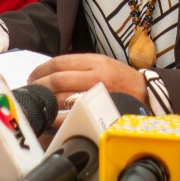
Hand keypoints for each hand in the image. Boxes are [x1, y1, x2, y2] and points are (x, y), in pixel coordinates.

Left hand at [26, 53, 146, 110]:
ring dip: (45, 102)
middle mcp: (96, 76)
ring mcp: (97, 96)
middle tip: (32, 91)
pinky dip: (57, 118)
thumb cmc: (122, 80)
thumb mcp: (104, 64)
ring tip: (39, 104)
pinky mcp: (98, 113)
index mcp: (95, 61)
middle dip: (39, 86)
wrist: (148, 95)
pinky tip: (50, 119)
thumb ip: (80, 67)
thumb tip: (50, 74)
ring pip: (62, 98)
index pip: (60, 62)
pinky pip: (71, 117)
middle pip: (58, 80)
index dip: (42, 69)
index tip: (33, 76)